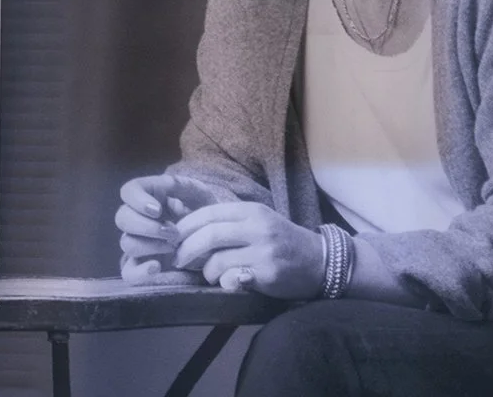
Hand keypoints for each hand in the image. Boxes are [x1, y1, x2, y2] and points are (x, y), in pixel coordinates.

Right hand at [116, 174, 224, 284]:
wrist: (216, 239)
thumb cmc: (205, 212)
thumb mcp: (197, 194)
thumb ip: (179, 186)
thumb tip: (162, 186)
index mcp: (149, 197)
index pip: (128, 191)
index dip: (137, 200)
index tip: (157, 210)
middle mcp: (138, 219)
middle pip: (122, 218)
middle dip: (147, 226)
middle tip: (173, 232)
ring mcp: (138, 243)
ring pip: (127, 243)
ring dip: (150, 245)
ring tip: (174, 247)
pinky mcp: (143, 267)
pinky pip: (128, 273)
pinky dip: (139, 271)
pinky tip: (156, 267)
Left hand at [173, 202, 325, 298]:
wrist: (319, 260)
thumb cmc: (282, 241)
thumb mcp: (258, 222)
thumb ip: (229, 223)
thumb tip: (187, 228)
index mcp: (251, 211)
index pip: (208, 213)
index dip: (185, 227)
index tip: (173, 239)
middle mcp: (257, 227)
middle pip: (208, 235)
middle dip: (186, 250)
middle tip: (178, 261)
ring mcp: (263, 250)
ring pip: (217, 260)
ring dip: (206, 271)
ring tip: (211, 274)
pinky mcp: (267, 273)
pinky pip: (232, 279)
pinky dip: (224, 282)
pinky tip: (228, 282)